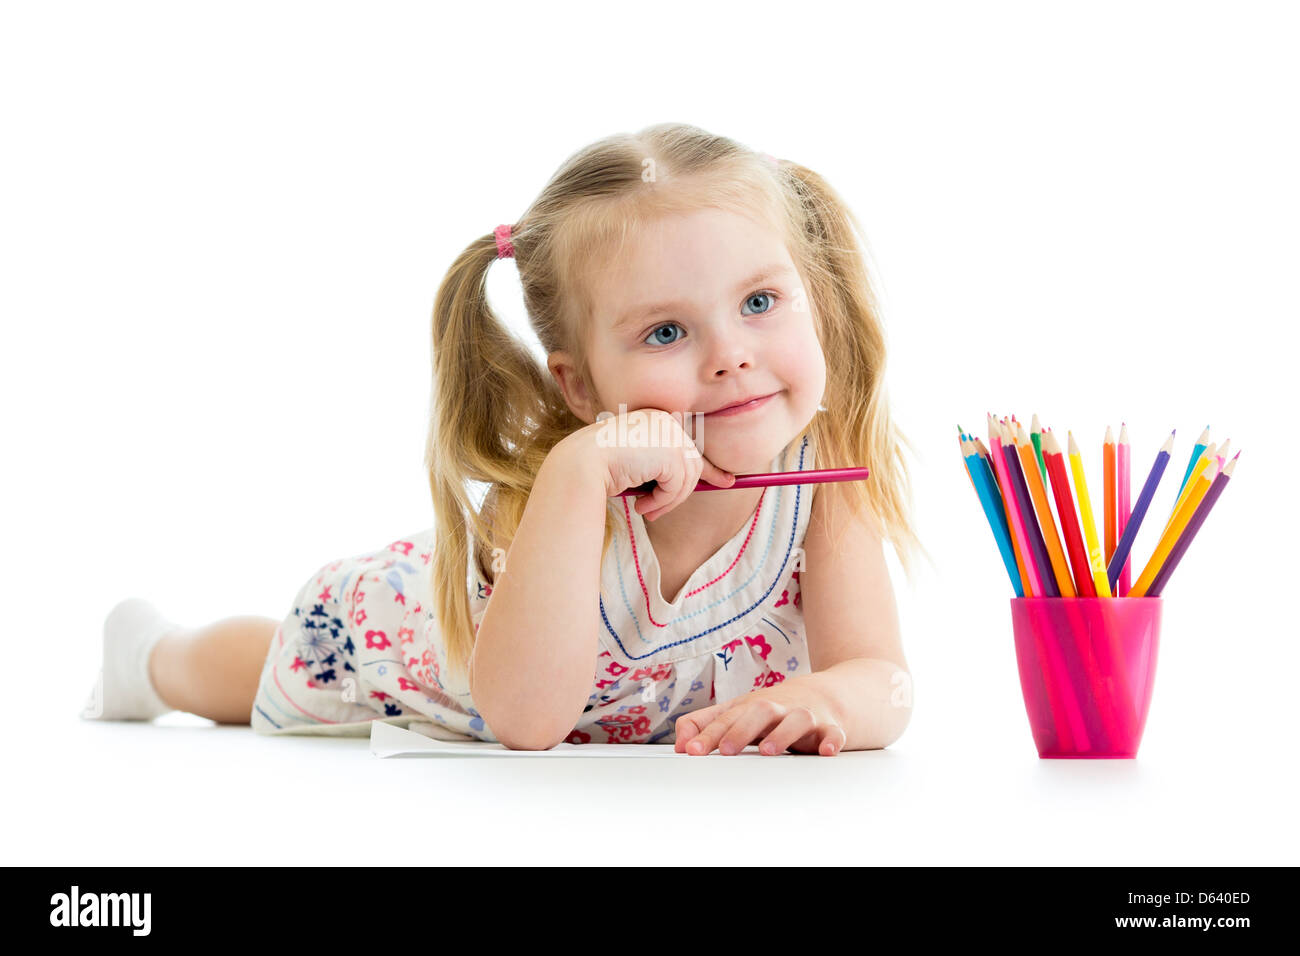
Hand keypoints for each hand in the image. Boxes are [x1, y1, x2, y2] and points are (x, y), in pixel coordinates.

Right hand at [567, 407, 734, 521]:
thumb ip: (663, 468)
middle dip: (678, 496)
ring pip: (687, 480)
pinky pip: (678, 487)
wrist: (582, 464)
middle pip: (691, 466)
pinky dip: (662, 501)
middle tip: (654, 512)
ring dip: (666, 502)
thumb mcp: (637, 465)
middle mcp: (667, 422)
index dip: (710, 469)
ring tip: (644, 509)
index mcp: (656, 419)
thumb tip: (702, 480)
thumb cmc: (601, 467)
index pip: (689, 446)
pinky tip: (642, 503)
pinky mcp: (671, 451)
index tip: (727, 482)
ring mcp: (671, 434)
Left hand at [673, 681, 846, 755]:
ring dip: (782, 734)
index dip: (708, 734)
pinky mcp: (829, 727)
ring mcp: (804, 716)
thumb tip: (681, 745)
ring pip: (797, 719)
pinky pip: (834, 732)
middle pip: (759, 711)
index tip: (692, 751)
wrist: (823, 694)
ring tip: (768, 751)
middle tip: (726, 751)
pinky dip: (831, 740)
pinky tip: (825, 751)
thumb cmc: (772, 709)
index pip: (726, 718)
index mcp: (751, 706)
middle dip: (741, 730)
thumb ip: (705, 725)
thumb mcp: (737, 712)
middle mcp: (777, 709)